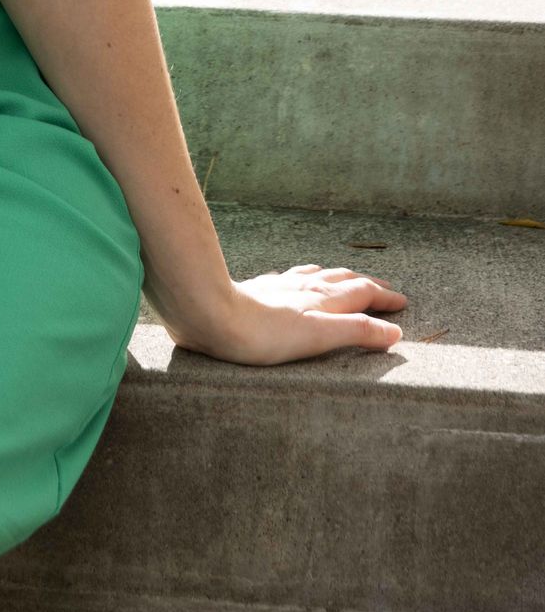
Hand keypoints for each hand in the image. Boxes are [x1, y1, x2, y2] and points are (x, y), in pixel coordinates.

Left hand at [165, 262, 406, 364]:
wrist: (207, 312)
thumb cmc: (262, 334)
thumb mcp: (317, 337)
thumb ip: (356, 332)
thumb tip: (394, 332)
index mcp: (321, 299)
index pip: (362, 293)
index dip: (384, 297)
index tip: (403, 302)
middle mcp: (303, 286)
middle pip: (342, 279)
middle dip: (366, 283)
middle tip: (384, 288)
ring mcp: (279, 286)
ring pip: (316, 275)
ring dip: (337, 276)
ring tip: (345, 277)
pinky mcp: (257, 290)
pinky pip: (289, 278)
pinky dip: (304, 277)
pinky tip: (294, 279)